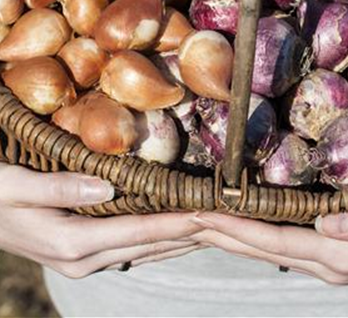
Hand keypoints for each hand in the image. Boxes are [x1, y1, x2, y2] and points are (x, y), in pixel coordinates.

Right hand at [0, 163, 202, 278]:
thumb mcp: (15, 187)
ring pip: (148, 249)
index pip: (141, 229)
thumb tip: (107, 186)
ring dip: (183, 239)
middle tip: (228, 221)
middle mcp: (86, 257)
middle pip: (152, 243)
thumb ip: (59, 186)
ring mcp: (87, 260)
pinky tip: (181, 233)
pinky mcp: (86, 254)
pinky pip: (136, 248)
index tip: (211, 214)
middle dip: (192, 233)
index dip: (179, 221)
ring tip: (216, 228)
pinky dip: (162, 239)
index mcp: (73, 240)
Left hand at [190, 201, 347, 283]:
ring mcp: (329, 262)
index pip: (277, 240)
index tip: (204, 215)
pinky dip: (257, 237)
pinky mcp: (334, 254)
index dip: (239, 229)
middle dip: (224, 235)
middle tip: (188, 218)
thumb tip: (327, 221)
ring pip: (269, 250)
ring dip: (235, 238)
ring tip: (204, 224)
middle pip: (264, 249)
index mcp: (342, 255)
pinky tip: (246, 229)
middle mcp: (328, 262)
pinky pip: (284, 247)